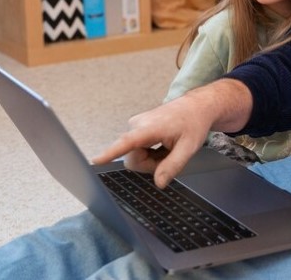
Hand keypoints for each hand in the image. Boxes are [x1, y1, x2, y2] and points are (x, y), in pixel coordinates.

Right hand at [93, 79, 251, 187]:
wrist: (195, 106)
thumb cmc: (193, 123)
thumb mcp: (189, 148)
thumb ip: (172, 166)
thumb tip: (158, 183)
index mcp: (150, 127)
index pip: (127, 143)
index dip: (110, 153)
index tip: (95, 161)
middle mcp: (137, 124)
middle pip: (133, 160)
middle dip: (150, 164)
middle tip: (169, 154)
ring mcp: (135, 125)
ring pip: (135, 156)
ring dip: (151, 158)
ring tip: (168, 146)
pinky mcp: (135, 127)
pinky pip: (137, 150)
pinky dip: (150, 152)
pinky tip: (162, 144)